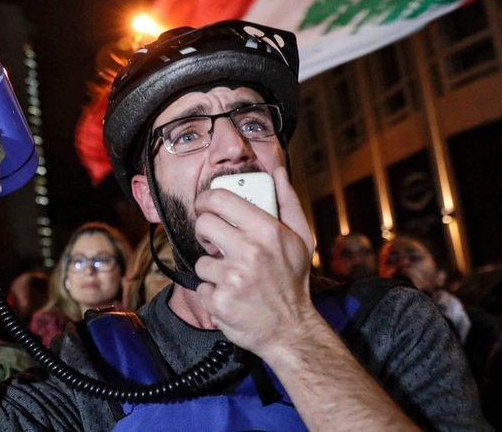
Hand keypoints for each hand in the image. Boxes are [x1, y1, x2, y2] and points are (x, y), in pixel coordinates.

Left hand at [193, 167, 320, 358]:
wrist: (291, 330)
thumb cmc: (293, 281)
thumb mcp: (301, 238)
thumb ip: (287, 202)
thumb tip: (278, 172)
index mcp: (267, 232)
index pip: (221, 199)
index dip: (207, 199)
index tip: (206, 205)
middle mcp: (249, 252)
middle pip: (203, 224)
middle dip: (205, 232)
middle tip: (216, 241)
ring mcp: (232, 278)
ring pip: (200, 260)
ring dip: (212, 269)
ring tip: (233, 277)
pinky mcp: (219, 301)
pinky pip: (201, 287)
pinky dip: (212, 293)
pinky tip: (231, 296)